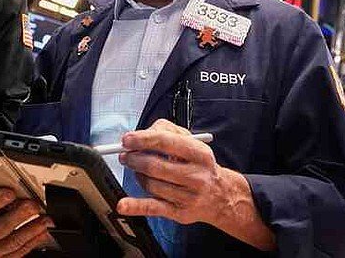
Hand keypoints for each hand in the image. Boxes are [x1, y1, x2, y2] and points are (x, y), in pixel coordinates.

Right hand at [0, 188, 53, 257]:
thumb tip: (1, 180)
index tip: (10, 192)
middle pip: (2, 227)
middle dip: (21, 214)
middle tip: (34, 204)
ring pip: (14, 241)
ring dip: (33, 229)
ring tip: (45, 219)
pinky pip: (20, 252)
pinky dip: (34, 242)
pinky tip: (42, 233)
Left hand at [117, 119, 274, 249]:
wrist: (221, 195)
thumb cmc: (199, 164)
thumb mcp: (191, 141)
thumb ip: (165, 131)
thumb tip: (140, 136)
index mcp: (199, 154)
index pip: (165, 142)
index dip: (142, 140)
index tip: (126, 140)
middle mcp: (196, 176)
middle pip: (154, 165)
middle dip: (134, 159)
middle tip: (125, 155)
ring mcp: (188, 196)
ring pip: (150, 184)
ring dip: (138, 175)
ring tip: (139, 170)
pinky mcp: (179, 212)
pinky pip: (153, 208)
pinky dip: (135, 206)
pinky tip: (123, 205)